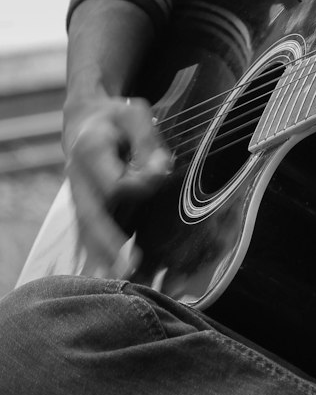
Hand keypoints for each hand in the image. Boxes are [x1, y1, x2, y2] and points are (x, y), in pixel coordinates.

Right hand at [63, 95, 172, 276]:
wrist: (86, 120)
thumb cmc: (117, 116)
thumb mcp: (136, 114)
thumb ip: (149, 142)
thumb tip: (159, 174)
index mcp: (90, 149)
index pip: (113, 181)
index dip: (135, 185)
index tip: (157, 177)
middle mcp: (78, 176)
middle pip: (91, 214)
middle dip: (109, 242)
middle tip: (127, 268)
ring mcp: (77, 193)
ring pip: (86, 229)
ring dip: (102, 255)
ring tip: (121, 279)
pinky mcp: (83, 205)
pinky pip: (88, 231)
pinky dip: (98, 252)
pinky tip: (112, 273)